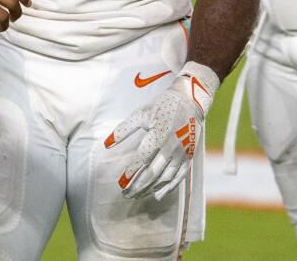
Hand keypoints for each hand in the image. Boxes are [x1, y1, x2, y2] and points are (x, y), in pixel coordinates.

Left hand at [105, 62, 217, 199]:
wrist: (190, 100)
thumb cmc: (162, 106)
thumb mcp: (141, 114)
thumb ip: (123, 130)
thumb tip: (106, 144)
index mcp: (158, 135)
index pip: (142, 159)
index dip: (131, 173)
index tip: (121, 184)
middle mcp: (171, 147)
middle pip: (153, 173)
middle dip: (138, 186)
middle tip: (126, 194)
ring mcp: (182, 153)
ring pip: (165, 178)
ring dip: (151, 189)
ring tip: (138, 195)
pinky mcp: (189, 156)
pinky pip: (179, 177)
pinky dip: (168, 188)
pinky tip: (157, 195)